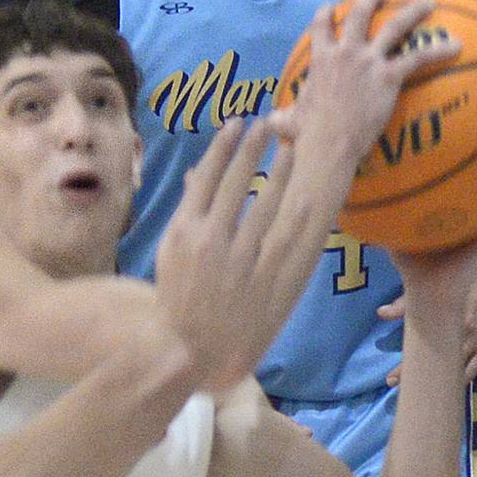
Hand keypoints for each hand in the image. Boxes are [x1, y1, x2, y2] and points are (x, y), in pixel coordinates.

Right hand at [153, 119, 317, 390]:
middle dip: (253, 148)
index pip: (206, 175)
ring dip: (280, 171)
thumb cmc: (175, 302)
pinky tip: (307, 194)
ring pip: (265, 203)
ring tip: (289, 151)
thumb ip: (186, 214)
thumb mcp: (169, 254)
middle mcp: (210, 240)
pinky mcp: (263, 280)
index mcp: (183, 231)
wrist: (185, 351)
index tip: (237, 124)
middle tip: (268, 125)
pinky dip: (298, 213)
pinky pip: (286, 238)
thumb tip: (195, 175)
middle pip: (236, 181)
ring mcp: (239, 261)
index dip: (224, 146)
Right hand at [273, 0, 460, 165]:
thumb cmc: (307, 139)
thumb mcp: (288, 123)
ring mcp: (368, 62)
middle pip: (360, 13)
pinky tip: (457, 46)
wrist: (327, 148)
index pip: (321, 28)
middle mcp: (345, 53)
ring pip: (396, 26)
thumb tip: (268, 123)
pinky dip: (440, 50)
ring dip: (413, 10)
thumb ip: (282, 118)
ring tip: (427, 1)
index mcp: (321, 62)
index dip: (326, 14)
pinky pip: (419, 57)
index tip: (331, 8)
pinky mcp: (388, 76)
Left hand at [380, 224, 476, 382]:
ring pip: (455, 375)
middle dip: (417, 380)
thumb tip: (381, 313)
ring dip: (438, 385)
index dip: (405, 370)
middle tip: (398, 385)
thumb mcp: (434, 287)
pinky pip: (472, 370)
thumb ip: (406, 303)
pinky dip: (458, 380)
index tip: (391, 379)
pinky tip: (445, 387)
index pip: (422, 355)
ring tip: (420, 391)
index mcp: (450, 324)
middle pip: (437, 369)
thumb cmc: (466, 276)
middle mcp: (465, 337)